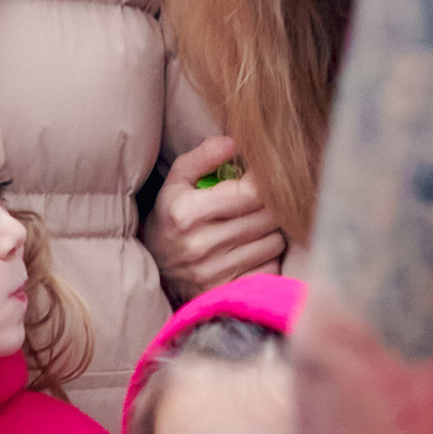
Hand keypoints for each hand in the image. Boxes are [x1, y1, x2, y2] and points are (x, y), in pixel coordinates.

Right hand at [154, 136, 288, 296]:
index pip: (250, 193)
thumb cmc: (172, 217)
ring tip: (255, 226)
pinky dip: (269, 256)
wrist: (157, 269)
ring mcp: (214, 272)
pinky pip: (271, 267)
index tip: (262, 179)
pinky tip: (253, 249)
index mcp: (186, 213)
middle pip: (267, 217)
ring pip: (274, 242)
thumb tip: (235, 142)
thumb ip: (203, 157)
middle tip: (261, 202)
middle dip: (270, 205)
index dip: (264, 183)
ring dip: (271, 231)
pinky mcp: (228, 291)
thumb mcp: (176, 182)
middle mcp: (200, 245)